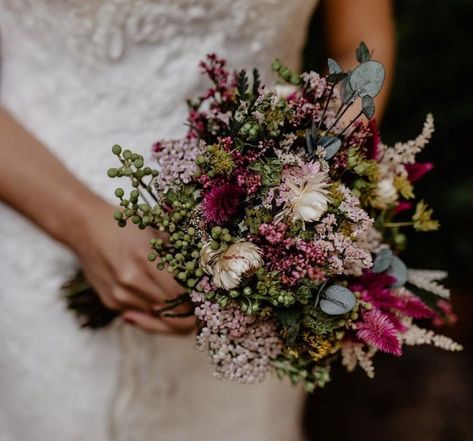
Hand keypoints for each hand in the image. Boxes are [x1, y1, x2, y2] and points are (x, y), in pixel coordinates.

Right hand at [71, 200, 195, 333]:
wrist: (86, 228)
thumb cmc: (126, 226)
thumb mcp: (157, 233)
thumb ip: (179, 256)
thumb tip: (203, 278)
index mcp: (147, 260)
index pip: (180, 296)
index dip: (196, 300)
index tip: (204, 296)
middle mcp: (132, 282)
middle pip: (170, 314)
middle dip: (188, 313)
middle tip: (198, 308)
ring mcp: (120, 295)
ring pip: (156, 318)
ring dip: (170, 313)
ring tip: (179, 300)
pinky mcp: (111, 302)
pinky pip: (141, 314)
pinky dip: (152, 310)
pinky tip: (156, 295)